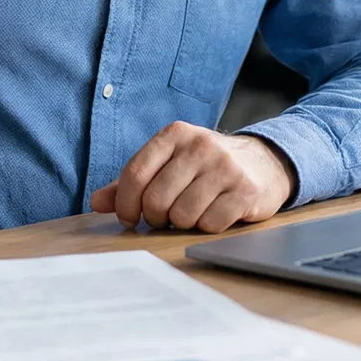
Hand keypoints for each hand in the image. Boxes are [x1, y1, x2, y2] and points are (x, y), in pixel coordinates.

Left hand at [89, 122, 294, 233]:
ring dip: (183, 223)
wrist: (264, 162)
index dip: (125, 204)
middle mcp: (201, 145)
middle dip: (156, 218)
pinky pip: (210, 224)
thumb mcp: (170, 163)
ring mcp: (225, 167)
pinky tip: (215, 213)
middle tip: (165, 217)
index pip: (135, 174)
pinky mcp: (245, 190)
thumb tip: (96, 203)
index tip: (129, 217)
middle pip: (156, 199)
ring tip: (192, 212)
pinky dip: (207, 227)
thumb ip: (132, 182)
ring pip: (183, 215)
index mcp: (175, 134)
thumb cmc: (206, 167)